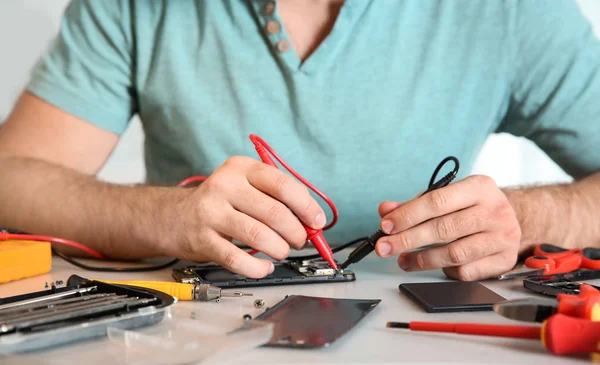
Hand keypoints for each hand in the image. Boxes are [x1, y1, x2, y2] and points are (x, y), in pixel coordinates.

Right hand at [168, 156, 325, 277]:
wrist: (174, 217)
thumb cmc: (221, 202)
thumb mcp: (245, 185)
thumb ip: (275, 197)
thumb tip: (310, 220)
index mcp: (240, 168)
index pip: (282, 184)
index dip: (306, 205)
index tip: (317, 221)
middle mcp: (224, 186)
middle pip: (274, 212)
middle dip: (296, 232)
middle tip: (300, 240)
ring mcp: (211, 212)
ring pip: (259, 236)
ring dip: (279, 249)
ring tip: (282, 251)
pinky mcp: (203, 239)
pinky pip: (238, 259)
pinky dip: (258, 267)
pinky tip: (264, 266)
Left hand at [375, 175, 520, 280]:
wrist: (510, 219)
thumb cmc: (471, 207)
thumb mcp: (447, 197)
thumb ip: (414, 204)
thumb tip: (385, 211)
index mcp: (479, 187)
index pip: (437, 201)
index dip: (407, 215)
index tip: (385, 226)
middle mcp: (495, 210)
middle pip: (443, 229)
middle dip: (408, 240)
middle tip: (384, 248)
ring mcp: (503, 237)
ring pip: (454, 253)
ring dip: (422, 259)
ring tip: (403, 260)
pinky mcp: (504, 260)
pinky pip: (466, 271)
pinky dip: (446, 270)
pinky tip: (436, 265)